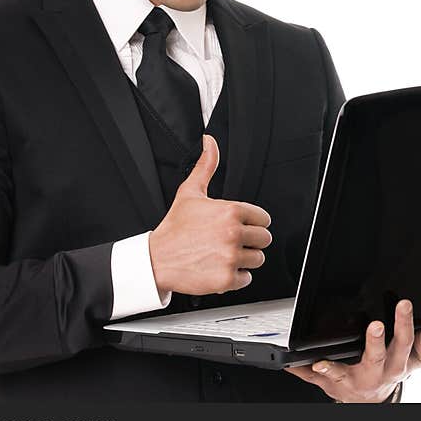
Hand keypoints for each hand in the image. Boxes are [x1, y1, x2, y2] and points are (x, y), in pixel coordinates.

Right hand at [149, 134, 272, 294]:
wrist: (156, 259)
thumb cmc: (174, 228)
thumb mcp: (190, 192)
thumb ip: (206, 165)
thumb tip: (210, 142)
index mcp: (230, 211)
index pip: (263, 219)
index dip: (252, 222)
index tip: (239, 226)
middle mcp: (233, 233)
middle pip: (264, 239)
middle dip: (250, 241)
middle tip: (230, 242)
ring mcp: (231, 257)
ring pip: (258, 259)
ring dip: (244, 259)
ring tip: (223, 254)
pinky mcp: (227, 278)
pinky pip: (247, 278)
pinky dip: (236, 277)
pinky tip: (219, 267)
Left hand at [285, 299, 420, 402]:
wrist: (371, 400)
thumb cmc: (389, 371)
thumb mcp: (414, 362)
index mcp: (396, 363)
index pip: (405, 342)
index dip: (406, 323)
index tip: (403, 303)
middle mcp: (375, 373)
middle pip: (378, 357)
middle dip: (376, 342)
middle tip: (376, 325)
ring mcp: (351, 380)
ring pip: (342, 373)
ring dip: (332, 367)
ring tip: (322, 361)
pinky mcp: (330, 383)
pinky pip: (313, 377)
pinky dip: (301, 370)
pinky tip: (290, 363)